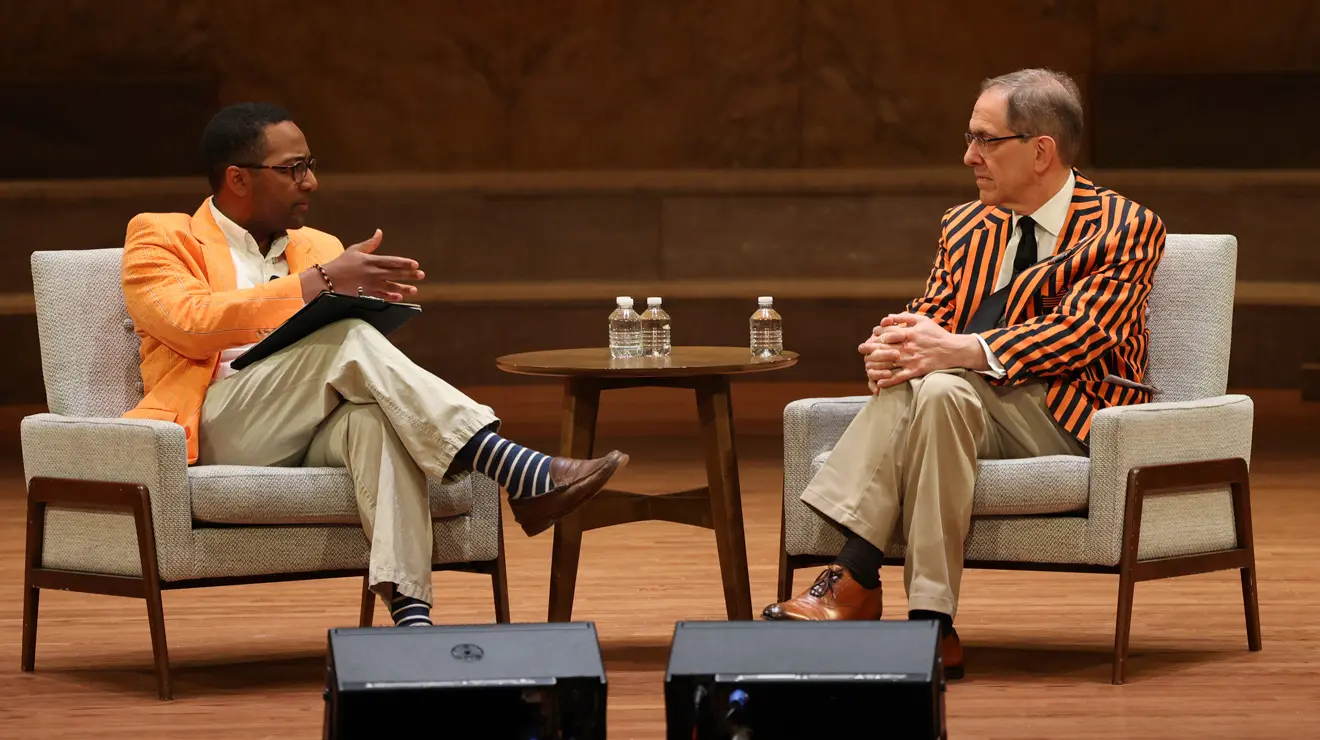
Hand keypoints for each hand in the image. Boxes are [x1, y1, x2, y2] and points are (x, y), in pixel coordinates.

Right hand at [320, 230, 424, 301]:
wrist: (327, 279)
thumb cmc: (341, 263)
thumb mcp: (355, 250)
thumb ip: (370, 243)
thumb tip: (379, 232)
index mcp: (370, 260)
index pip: (392, 261)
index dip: (405, 263)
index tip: (415, 264)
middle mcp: (372, 272)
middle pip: (395, 273)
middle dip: (409, 275)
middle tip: (421, 275)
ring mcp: (370, 284)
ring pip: (391, 286)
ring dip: (404, 288)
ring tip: (414, 290)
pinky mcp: (366, 293)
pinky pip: (381, 296)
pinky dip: (391, 297)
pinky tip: (400, 297)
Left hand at [861, 313, 985, 390]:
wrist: (953, 350)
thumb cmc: (936, 334)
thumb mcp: (922, 320)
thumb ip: (904, 317)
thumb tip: (887, 317)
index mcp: (908, 333)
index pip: (887, 332)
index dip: (876, 334)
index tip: (871, 336)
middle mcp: (908, 346)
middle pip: (884, 348)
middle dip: (871, 348)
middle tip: (862, 350)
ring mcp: (911, 359)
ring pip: (889, 363)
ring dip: (876, 365)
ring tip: (867, 366)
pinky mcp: (916, 370)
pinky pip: (900, 377)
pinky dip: (889, 381)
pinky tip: (879, 383)